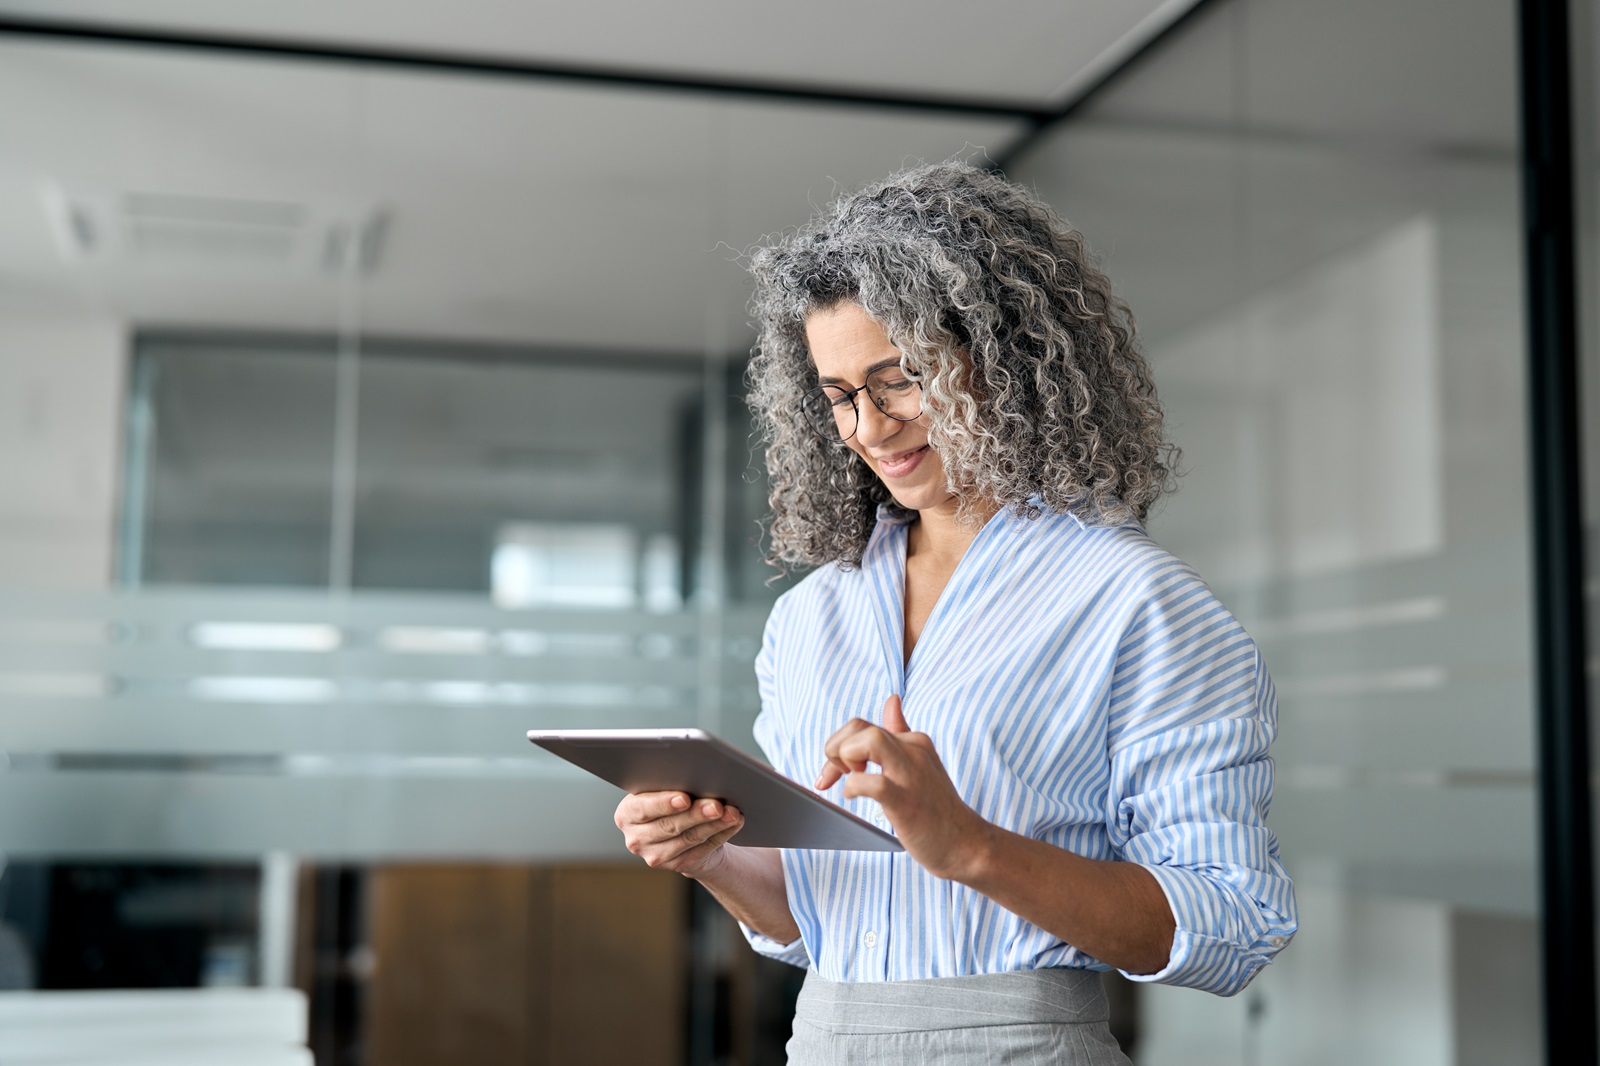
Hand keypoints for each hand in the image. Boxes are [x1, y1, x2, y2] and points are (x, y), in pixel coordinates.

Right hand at [614, 791, 743, 877]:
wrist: (680, 829)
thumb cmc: (671, 800)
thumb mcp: (662, 790)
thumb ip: (670, 784)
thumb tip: (697, 776)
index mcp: (627, 814)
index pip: (643, 808)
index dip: (664, 803)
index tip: (684, 798)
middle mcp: (636, 838)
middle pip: (669, 826)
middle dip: (696, 814)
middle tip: (716, 805)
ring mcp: (656, 856)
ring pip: (689, 839)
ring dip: (714, 825)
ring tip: (732, 813)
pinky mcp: (678, 866)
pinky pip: (703, 849)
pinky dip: (722, 834)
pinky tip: (733, 823)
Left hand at [815, 695, 990, 880]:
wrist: (965, 843)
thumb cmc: (936, 807)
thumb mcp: (920, 762)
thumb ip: (902, 732)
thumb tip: (892, 700)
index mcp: (913, 741)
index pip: (863, 726)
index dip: (839, 744)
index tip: (834, 771)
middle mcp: (913, 751)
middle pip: (860, 727)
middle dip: (835, 748)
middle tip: (838, 774)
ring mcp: (911, 775)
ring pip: (869, 741)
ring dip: (845, 759)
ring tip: (848, 779)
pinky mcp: (906, 802)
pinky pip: (874, 783)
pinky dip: (855, 787)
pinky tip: (854, 797)